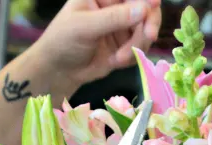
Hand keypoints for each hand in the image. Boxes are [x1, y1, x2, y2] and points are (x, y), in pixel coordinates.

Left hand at [31, 0, 161, 91]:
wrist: (57, 71)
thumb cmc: (63, 41)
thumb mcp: (84, 26)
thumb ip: (113, 18)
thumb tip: (144, 8)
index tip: (153, 6)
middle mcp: (116, 7)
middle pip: (146, 8)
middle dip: (148, 23)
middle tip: (149, 36)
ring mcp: (122, 26)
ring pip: (145, 30)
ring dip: (137, 45)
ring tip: (118, 58)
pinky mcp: (125, 46)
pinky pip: (140, 48)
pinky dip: (132, 57)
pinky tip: (115, 62)